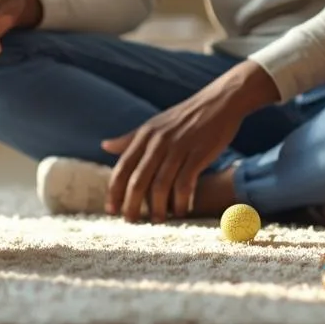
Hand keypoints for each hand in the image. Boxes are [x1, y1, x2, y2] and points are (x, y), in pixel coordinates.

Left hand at [100, 63, 277, 222]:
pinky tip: (182, 210)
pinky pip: (185, 183)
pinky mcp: (198, 153)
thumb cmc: (185, 116)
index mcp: (144, 135)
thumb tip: (104, 146)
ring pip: (160, 185)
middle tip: (130, 222)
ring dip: (158, 207)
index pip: (123, 167)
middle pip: (138, 179)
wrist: (220, 101)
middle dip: (131, 204)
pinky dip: (182, 201)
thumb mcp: (154, 124)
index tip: (110, 210)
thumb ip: (130, 138)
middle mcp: (158, 141)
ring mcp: (178, 147)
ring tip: (157, 221)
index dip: (114, 190)